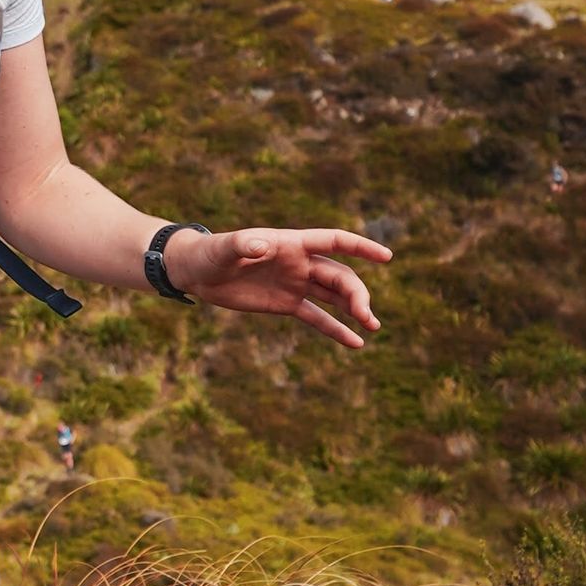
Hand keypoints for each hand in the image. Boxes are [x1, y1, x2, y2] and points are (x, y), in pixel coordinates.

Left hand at [166, 226, 390, 348]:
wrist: (198, 272)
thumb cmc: (211, 253)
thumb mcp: (224, 249)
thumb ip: (243, 245)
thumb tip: (262, 245)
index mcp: (291, 243)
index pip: (334, 242)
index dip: (360, 248)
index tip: (386, 257)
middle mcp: (300, 262)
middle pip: (339, 276)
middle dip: (356, 294)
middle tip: (366, 316)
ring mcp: (296, 284)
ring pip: (334, 296)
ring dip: (354, 310)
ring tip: (372, 327)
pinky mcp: (287, 304)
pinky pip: (317, 317)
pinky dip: (336, 330)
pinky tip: (355, 343)